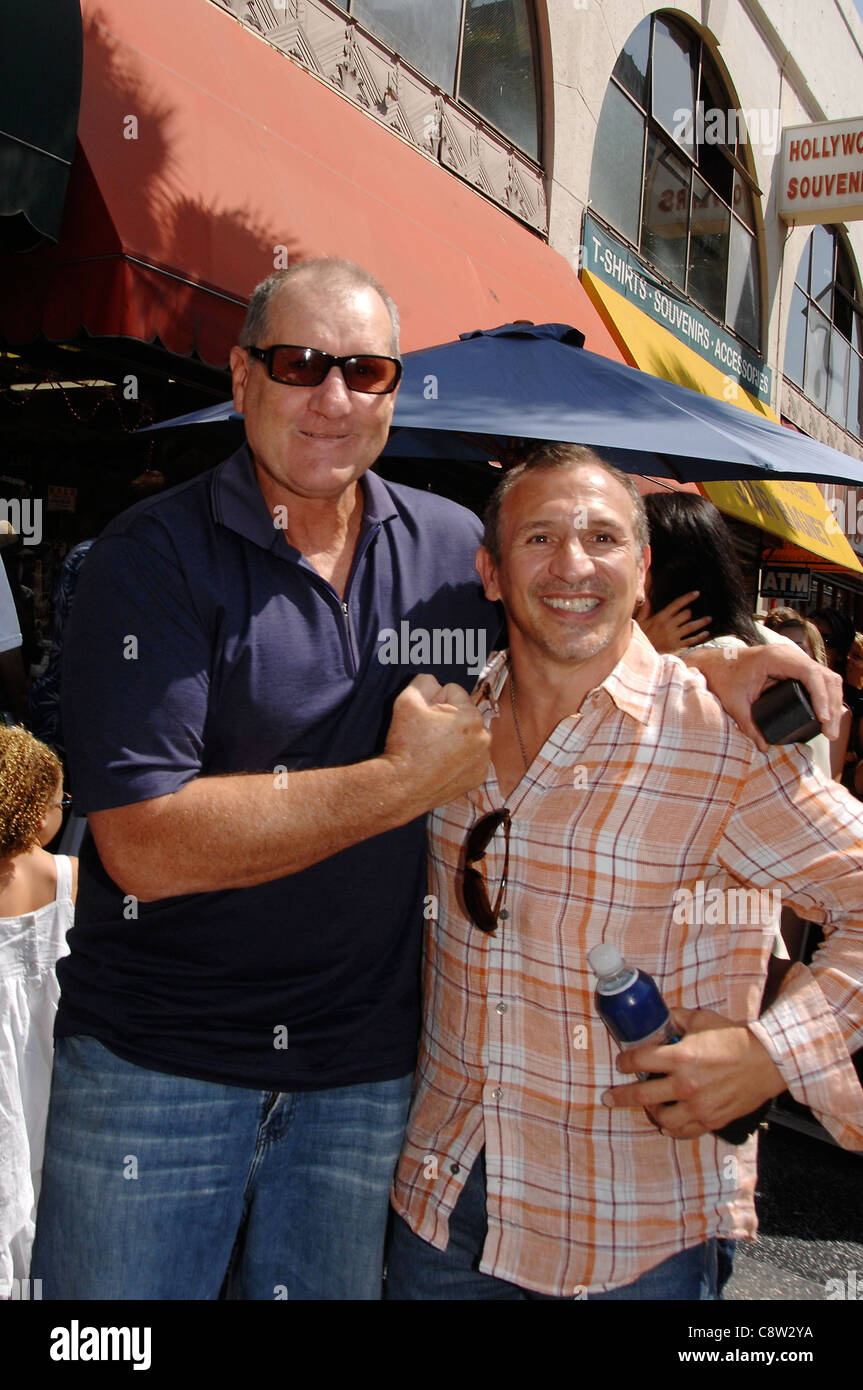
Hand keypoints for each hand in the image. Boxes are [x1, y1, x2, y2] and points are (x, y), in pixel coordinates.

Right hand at [382, 674, 490, 814]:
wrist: (402, 787)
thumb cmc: (405, 745)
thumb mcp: (406, 701)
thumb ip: (423, 681)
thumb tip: (434, 681)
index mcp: (471, 715)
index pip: (453, 692)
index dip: (434, 701)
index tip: (424, 718)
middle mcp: (484, 736)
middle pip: (463, 714)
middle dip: (447, 720)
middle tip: (427, 736)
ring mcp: (483, 759)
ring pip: (468, 736)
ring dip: (455, 739)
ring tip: (434, 752)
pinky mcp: (478, 777)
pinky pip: (470, 758)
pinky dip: (459, 759)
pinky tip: (441, 765)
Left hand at [601, 1006, 785, 1138]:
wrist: (767, 1061)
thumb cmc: (734, 1038)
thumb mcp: (701, 1019)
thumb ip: (676, 1018)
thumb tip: (659, 1018)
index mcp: (681, 1057)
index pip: (639, 1061)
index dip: (624, 1061)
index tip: (620, 1062)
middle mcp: (686, 1085)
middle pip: (641, 1095)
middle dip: (620, 1096)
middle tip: (609, 1097)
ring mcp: (698, 1106)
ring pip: (661, 1118)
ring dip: (650, 1112)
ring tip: (647, 1106)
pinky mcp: (711, 1120)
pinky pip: (684, 1132)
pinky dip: (672, 1129)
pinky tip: (667, 1123)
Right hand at [636, 592, 710, 652]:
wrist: (639, 654)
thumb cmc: (639, 637)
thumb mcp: (639, 622)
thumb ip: (645, 610)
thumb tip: (646, 599)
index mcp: (660, 618)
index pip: (677, 604)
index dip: (688, 598)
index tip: (696, 593)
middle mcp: (669, 626)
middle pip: (686, 614)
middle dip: (689, 612)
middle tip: (690, 613)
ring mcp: (674, 636)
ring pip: (691, 627)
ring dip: (701, 622)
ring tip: (709, 619)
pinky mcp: (676, 646)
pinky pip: (691, 640)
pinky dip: (699, 637)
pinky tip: (706, 633)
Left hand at [685, 644, 841, 750]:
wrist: (715, 664)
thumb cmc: (722, 677)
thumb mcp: (734, 703)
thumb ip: (748, 725)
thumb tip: (765, 748)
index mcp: (776, 658)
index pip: (810, 673)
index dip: (821, 696)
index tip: (823, 718)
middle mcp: (789, 655)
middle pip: (825, 677)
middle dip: (832, 705)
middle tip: (830, 733)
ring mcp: (794, 660)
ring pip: (826, 678)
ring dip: (834, 703)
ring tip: (831, 730)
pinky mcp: (794, 669)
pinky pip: (819, 680)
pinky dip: (827, 697)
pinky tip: (829, 715)